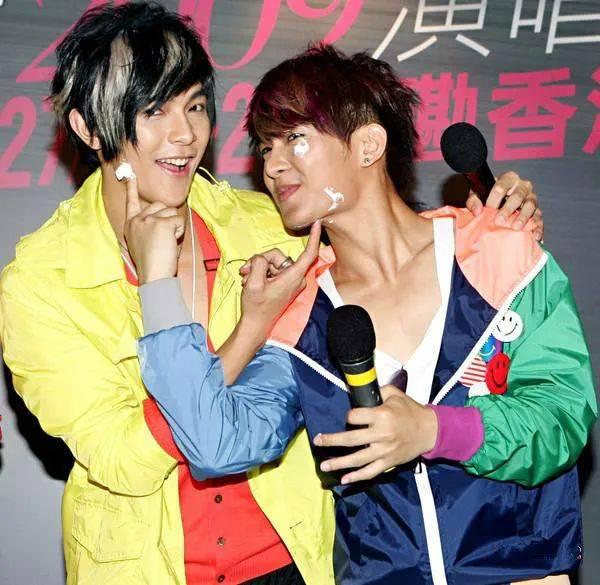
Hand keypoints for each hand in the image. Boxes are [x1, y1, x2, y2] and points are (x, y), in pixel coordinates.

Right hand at [122, 165, 184, 283]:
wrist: (153, 275)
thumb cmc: (152, 263)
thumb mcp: (143, 242)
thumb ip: (148, 228)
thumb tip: (164, 218)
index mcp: (131, 224)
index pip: (131, 201)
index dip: (131, 187)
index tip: (129, 173)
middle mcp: (138, 219)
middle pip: (160, 205)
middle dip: (168, 218)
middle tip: (164, 239)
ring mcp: (149, 220)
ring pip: (172, 212)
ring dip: (175, 226)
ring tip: (167, 243)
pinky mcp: (162, 223)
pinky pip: (179, 221)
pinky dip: (180, 232)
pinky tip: (171, 244)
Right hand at [238, 220, 320, 337]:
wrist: (255, 325)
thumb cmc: (256, 306)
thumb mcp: (254, 282)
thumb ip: (260, 263)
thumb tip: (262, 258)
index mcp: (293, 277)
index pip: (309, 254)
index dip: (314, 237)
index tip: (317, 223)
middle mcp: (295, 279)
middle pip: (280, 256)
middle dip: (261, 260)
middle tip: (246, 271)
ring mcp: (290, 282)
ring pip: (273, 263)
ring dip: (258, 268)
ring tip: (247, 279)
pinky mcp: (284, 285)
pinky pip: (272, 270)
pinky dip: (260, 273)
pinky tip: (251, 281)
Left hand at [313, 385, 437, 484]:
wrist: (430, 430)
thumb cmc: (411, 410)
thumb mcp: (395, 394)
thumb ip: (378, 391)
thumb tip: (361, 391)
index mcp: (381, 416)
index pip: (354, 417)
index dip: (349, 416)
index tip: (349, 417)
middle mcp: (381, 434)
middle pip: (350, 439)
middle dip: (331, 440)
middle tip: (317, 441)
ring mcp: (384, 451)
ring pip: (357, 459)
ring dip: (339, 463)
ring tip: (324, 465)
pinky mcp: (388, 462)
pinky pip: (370, 472)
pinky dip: (357, 477)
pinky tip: (344, 480)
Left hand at [465, 171, 543, 240]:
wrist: (498, 206)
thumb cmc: (488, 198)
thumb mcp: (478, 196)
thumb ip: (474, 200)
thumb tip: (478, 211)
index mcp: (508, 179)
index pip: (503, 185)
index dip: (495, 197)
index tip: (488, 209)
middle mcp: (523, 187)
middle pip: (518, 196)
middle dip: (508, 209)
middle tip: (499, 221)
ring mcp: (531, 199)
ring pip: (531, 206)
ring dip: (524, 217)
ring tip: (515, 228)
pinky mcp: (537, 211)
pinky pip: (539, 219)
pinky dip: (538, 228)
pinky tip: (535, 236)